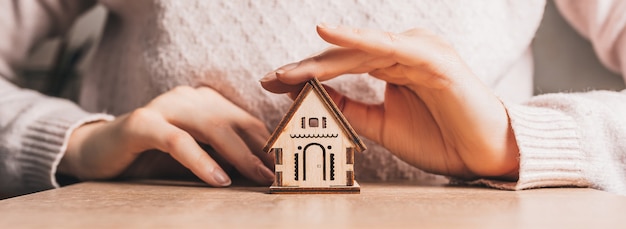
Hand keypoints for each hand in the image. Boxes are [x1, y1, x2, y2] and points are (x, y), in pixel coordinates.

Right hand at [58, 86, 274, 185]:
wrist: (99, 152)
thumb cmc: (154, 158)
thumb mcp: (197, 156)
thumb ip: (225, 158)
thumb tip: (264, 174)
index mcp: (207, 102)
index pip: (247, 122)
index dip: (269, 145)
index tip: (288, 166)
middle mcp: (190, 98)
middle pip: (235, 123)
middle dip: (261, 152)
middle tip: (279, 176)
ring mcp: (166, 105)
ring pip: (213, 128)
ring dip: (239, 156)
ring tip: (258, 178)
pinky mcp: (143, 122)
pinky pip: (178, 140)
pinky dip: (200, 160)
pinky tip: (218, 179)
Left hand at [261, 24, 518, 180]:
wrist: (482, 153)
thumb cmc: (438, 136)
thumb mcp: (381, 125)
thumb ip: (351, 108)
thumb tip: (312, 98)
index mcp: (391, 64)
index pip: (341, 65)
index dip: (306, 74)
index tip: (272, 85)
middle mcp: (402, 52)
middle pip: (344, 55)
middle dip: (305, 68)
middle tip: (270, 79)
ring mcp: (417, 50)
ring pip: (361, 50)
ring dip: (322, 60)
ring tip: (287, 72)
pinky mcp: (433, 57)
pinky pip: (389, 46)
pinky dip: (358, 39)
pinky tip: (328, 34)